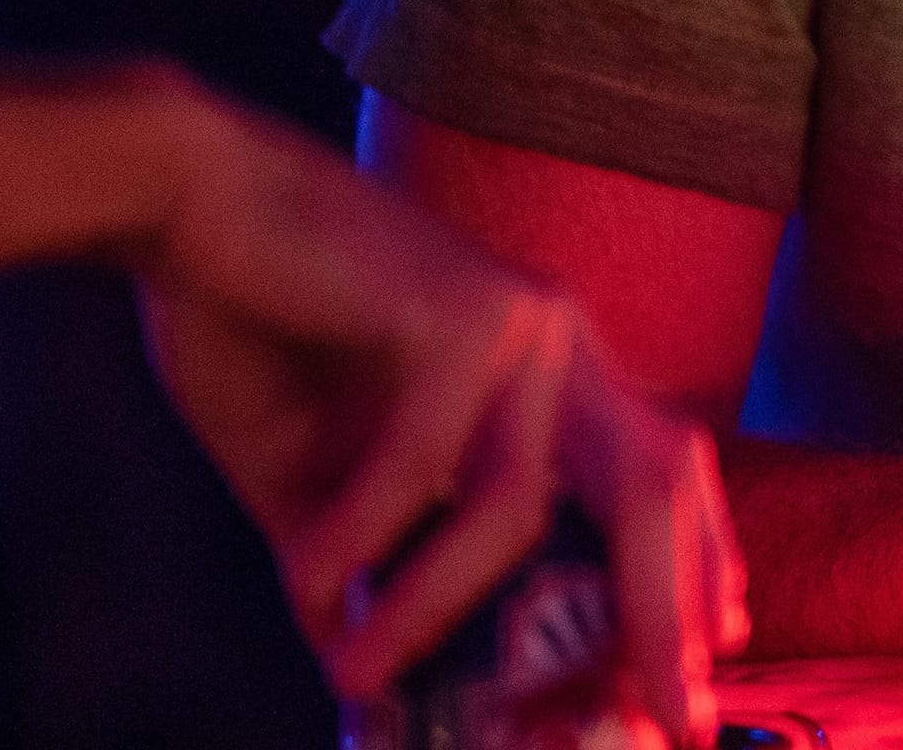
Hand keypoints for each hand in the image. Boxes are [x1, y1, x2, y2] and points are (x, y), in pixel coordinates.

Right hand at [122, 72, 748, 742]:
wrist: (191, 202)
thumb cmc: (263, 330)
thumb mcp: (328, 483)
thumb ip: (371, 568)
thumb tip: (367, 686)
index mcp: (560, 374)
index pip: (664, 479)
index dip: (699, 568)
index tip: (712, 658)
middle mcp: (567, 343)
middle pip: (658, 488)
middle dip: (667, 610)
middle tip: (667, 715)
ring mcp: (523, 321)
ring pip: (516, 503)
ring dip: (436, 608)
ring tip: (360, 673)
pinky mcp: (458, 309)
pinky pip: (424, 464)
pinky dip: (363, 538)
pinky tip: (309, 580)